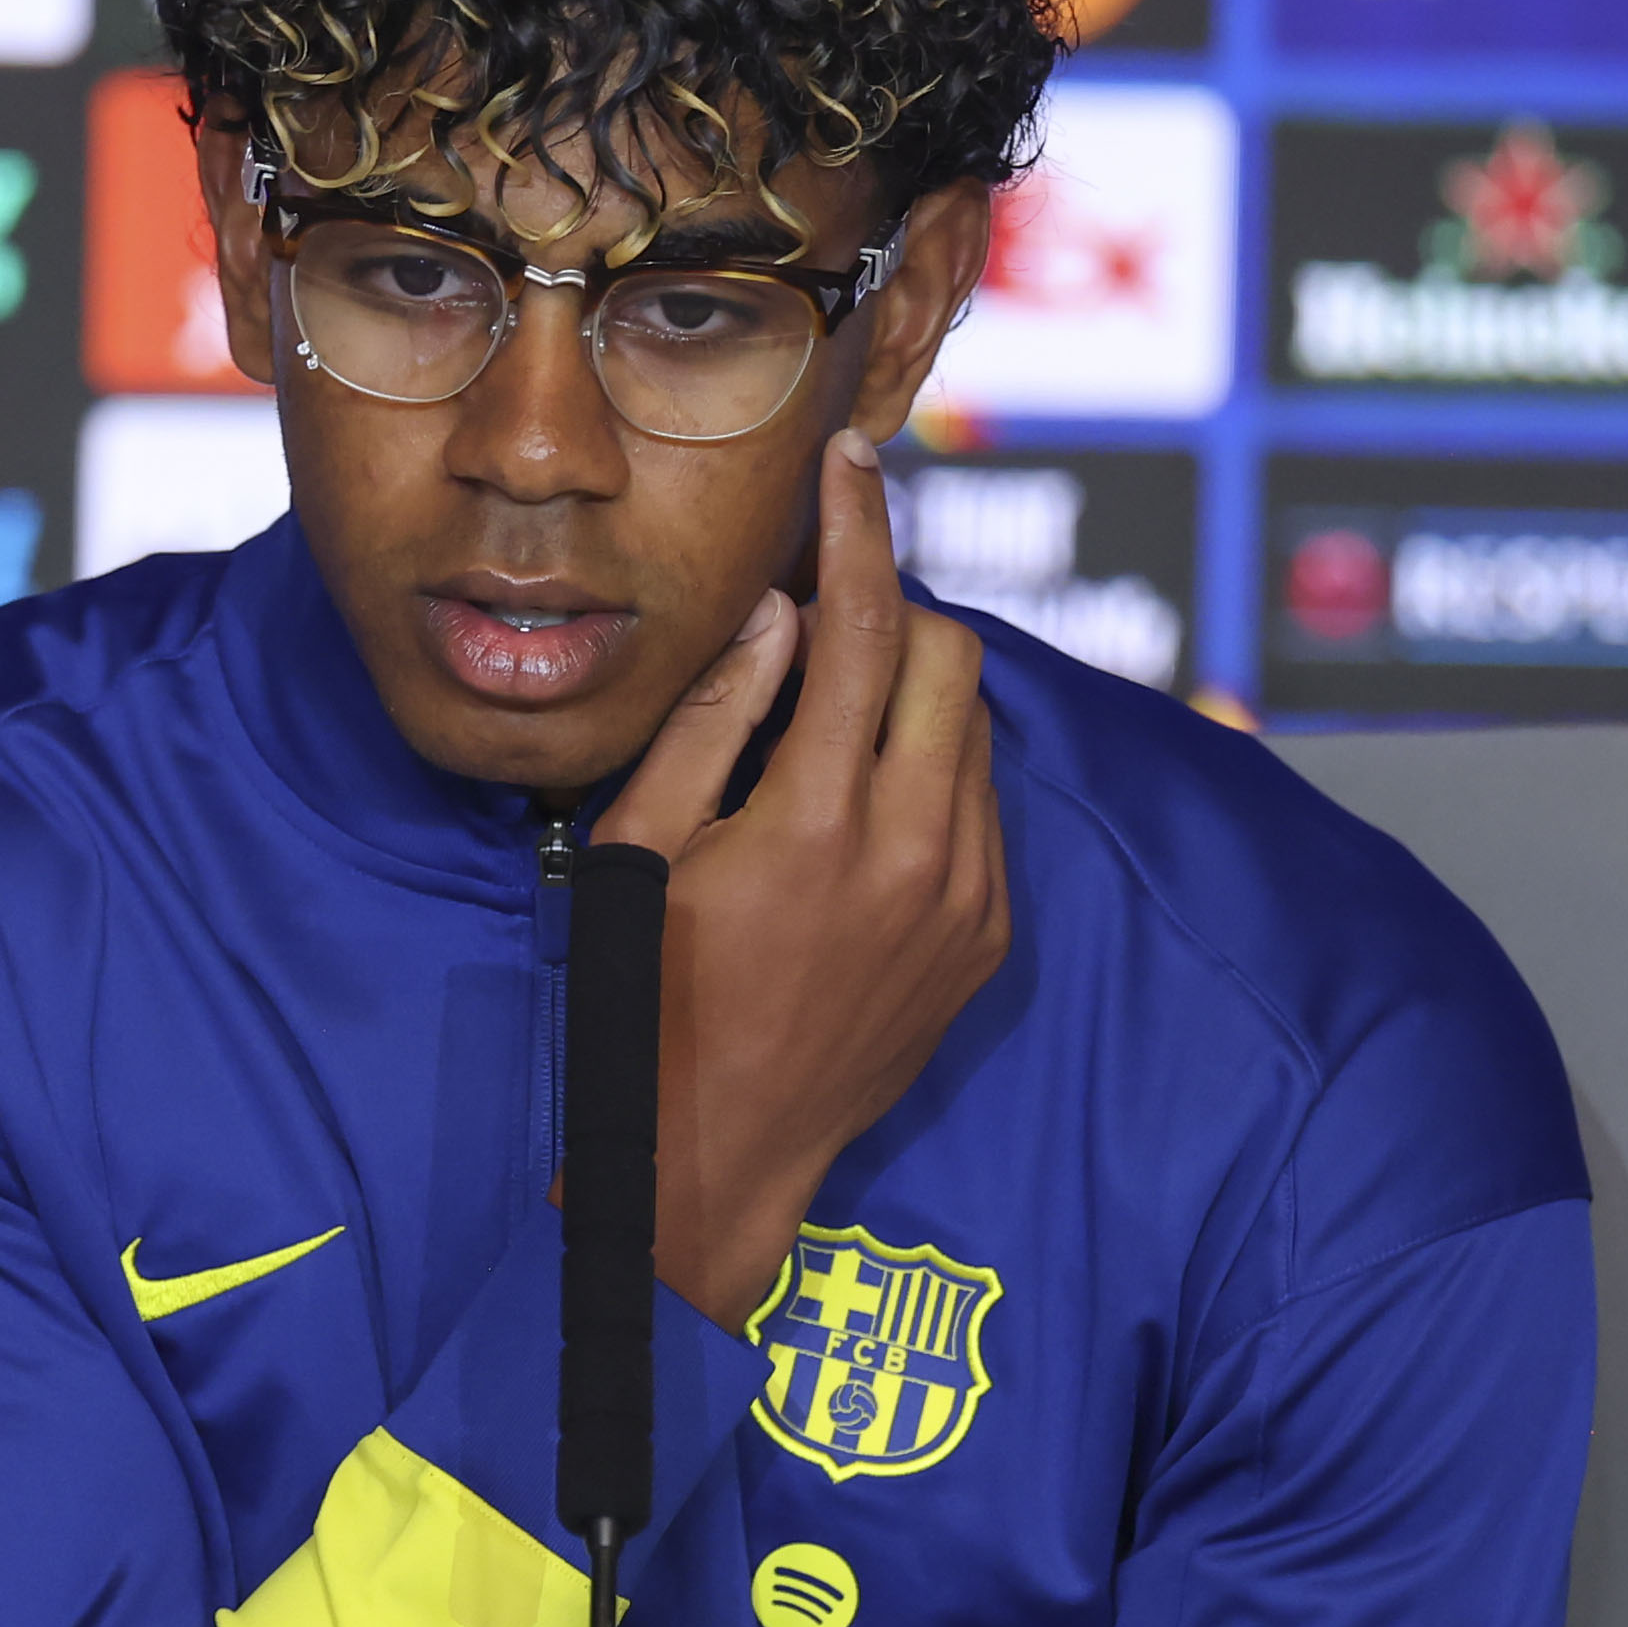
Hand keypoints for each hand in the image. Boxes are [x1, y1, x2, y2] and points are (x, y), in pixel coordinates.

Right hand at [593, 429, 1009, 1328]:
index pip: (860, 628)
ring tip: (828, 717)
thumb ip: (712, 723)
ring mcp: (965, 903)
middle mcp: (916, 855)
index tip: (850, 462)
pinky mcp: (985, 942)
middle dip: (889, 610)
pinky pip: (985, 808)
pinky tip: (859, 801)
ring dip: (913, 692)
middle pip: (948, 657)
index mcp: (818, 822)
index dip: (855, 528)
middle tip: (818, 615)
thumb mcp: (642, 851)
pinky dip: (934, 771)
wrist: (711, 1164)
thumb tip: (780, 620)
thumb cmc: (648, 1001)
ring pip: (976, 729)